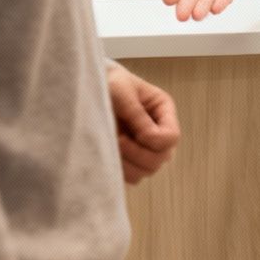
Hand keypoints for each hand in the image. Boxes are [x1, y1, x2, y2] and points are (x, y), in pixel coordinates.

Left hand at [107, 63, 180, 184]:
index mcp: (163, 112)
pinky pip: (131, 177)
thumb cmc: (108, 83)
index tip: (130, 133)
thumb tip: (148, 138)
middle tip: (117, 140)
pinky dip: (119, 170)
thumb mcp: (122, 91)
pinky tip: (108, 152)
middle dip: (138, 154)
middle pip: (161, 158)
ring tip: (111, 144)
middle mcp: (158, 132)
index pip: (171, 137)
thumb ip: (137, 113)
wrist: (88, 88)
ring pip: (147, 171)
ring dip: (128, 163)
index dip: (153, 140)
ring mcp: (145, 148)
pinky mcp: (130, 159)